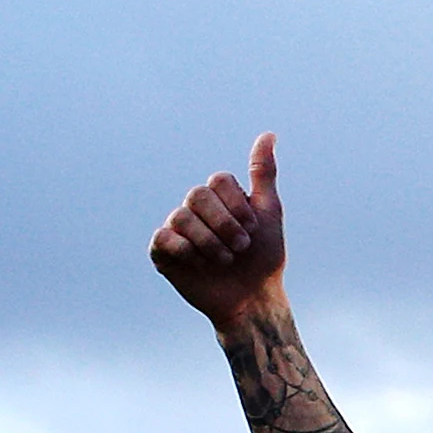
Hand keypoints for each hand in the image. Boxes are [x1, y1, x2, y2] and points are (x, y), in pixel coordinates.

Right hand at [150, 132, 290, 322]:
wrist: (252, 299)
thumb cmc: (263, 258)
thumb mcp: (269, 211)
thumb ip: (263, 174)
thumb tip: (268, 134)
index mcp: (218, 197)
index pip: (218, 180)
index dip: (237, 206)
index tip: (253, 230)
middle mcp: (195, 209)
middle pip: (198, 195)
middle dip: (225, 225)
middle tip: (241, 248)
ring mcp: (177, 230)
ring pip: (182, 216)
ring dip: (210, 242)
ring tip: (224, 261)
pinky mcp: (163, 252)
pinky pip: (163, 238)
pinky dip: (185, 250)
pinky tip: (200, 265)